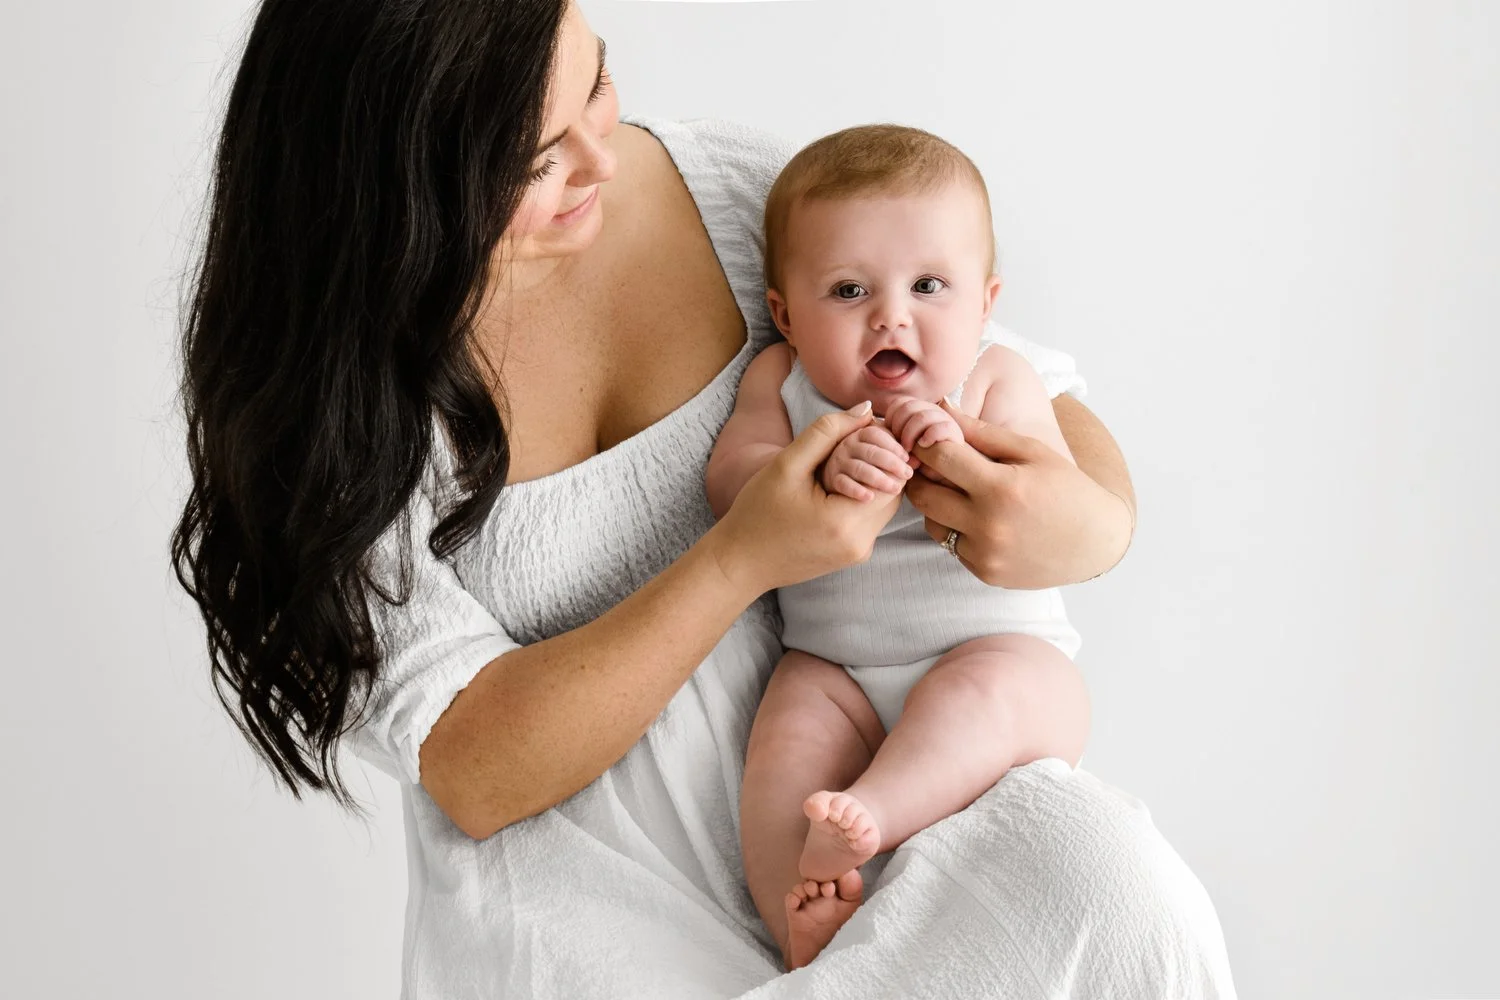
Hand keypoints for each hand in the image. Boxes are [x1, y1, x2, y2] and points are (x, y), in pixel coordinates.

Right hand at [713, 403, 902, 593]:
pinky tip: (833, 490)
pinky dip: (859, 500)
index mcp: (845, 523)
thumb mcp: (787, 465)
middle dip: (878, 466)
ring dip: (870, 482)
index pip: (892, 476)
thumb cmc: (757, 513)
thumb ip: (827, 432)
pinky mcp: (851, 556)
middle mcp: (860, 545)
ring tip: (838, 468)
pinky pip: (869, 521)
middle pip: (892, 493)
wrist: (740, 562)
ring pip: (883, 507)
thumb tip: (867, 410)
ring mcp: (858, 554)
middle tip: (851, 449)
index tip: (859, 437)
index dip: (882, 450)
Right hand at [820, 424, 913, 501]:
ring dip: (879, 478)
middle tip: (908, 474)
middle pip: (870, 451)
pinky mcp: (832, 480)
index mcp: (859, 434)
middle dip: (892, 463)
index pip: (875, 434)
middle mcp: (847, 446)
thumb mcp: (879, 453)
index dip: (893, 445)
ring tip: (895, 489)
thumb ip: (896, 453)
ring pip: (859, 468)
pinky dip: (857, 490)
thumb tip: (917, 460)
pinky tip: (869, 497)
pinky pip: (844, 484)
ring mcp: (838, 463)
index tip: (907, 458)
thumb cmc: (866, 464)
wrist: (841, 481)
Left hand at [882, 395, 962, 483]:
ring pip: (921, 416)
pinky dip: (928, 437)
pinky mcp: (955, 432)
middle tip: (898, 446)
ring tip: (909, 450)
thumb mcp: (901, 444)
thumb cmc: (918, 459)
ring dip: (910, 434)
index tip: (890, 438)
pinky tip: (923, 447)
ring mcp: (945, 419)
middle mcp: (932, 409)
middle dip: (898, 427)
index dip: (891, 419)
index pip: (900, 403)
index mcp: (919, 408)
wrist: (943, 474)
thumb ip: (891, 434)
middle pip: (908, 406)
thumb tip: (874, 424)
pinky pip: (939, 427)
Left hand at [905, 401, 1132, 588]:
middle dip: (921, 475)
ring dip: (937, 505)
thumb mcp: (1031, 450)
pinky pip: (951, 546)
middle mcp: (988, 525)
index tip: (925, 438)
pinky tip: (982, 519)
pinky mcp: (984, 572)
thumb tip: (941, 410)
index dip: (925, 443)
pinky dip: (957, 530)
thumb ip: (983, 433)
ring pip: (931, 523)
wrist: (1097, 541)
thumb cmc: (1066, 488)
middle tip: (933, 465)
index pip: (939, 458)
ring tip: (962, 493)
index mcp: (1001, 487)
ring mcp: (985, 553)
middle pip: (923, 494)